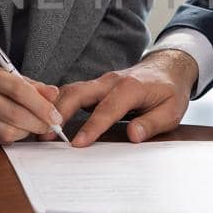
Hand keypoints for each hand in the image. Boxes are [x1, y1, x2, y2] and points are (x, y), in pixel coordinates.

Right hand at [0, 65, 63, 144]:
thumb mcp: (10, 77)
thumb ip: (33, 86)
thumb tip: (54, 94)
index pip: (18, 90)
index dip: (41, 105)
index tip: (55, 116)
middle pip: (15, 114)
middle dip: (38, 123)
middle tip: (50, 126)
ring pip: (8, 131)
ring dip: (27, 132)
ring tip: (32, 127)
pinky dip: (14, 137)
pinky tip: (17, 130)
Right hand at [53, 49, 198, 146]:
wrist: (169, 68)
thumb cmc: (170, 91)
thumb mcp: (172, 111)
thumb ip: (152, 123)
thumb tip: (133, 136)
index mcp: (131, 87)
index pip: (107, 109)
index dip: (91, 127)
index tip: (77, 144)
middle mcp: (111, 81)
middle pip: (78, 93)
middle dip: (59, 112)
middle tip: (45, 135)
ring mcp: (101, 82)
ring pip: (71, 91)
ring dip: (53, 108)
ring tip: (40, 130)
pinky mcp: (95, 87)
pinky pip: (73, 93)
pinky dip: (58, 105)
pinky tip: (48, 120)